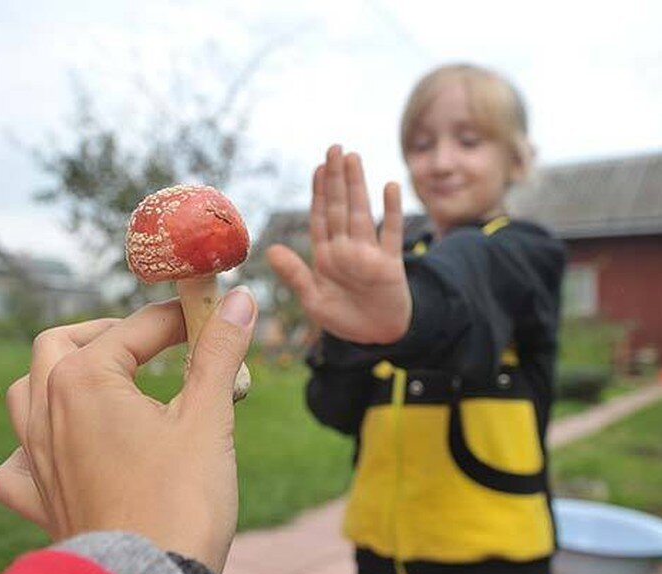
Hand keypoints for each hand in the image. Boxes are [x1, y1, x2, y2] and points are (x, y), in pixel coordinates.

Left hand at [0, 289, 256, 573]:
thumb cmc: (181, 500)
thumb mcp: (209, 417)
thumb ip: (219, 352)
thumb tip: (241, 300)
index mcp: (84, 380)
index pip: (137, 328)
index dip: (181, 318)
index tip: (212, 319)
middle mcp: (47, 410)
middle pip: (59, 343)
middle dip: (106, 333)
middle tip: (150, 340)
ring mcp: (35, 457)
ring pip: (27, 393)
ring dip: (60, 376)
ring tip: (103, 380)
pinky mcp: (38, 499)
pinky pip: (17, 463)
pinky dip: (34, 447)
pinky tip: (62, 450)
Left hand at [267, 145, 410, 343]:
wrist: (377, 337)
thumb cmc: (344, 318)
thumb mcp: (314, 300)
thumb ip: (295, 275)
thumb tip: (270, 249)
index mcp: (326, 256)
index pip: (320, 217)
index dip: (318, 192)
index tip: (317, 168)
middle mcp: (346, 249)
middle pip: (340, 208)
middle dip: (336, 179)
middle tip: (334, 148)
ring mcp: (369, 254)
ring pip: (362, 213)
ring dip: (358, 186)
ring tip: (353, 158)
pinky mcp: (390, 264)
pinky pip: (390, 233)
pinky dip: (391, 211)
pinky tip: (389, 186)